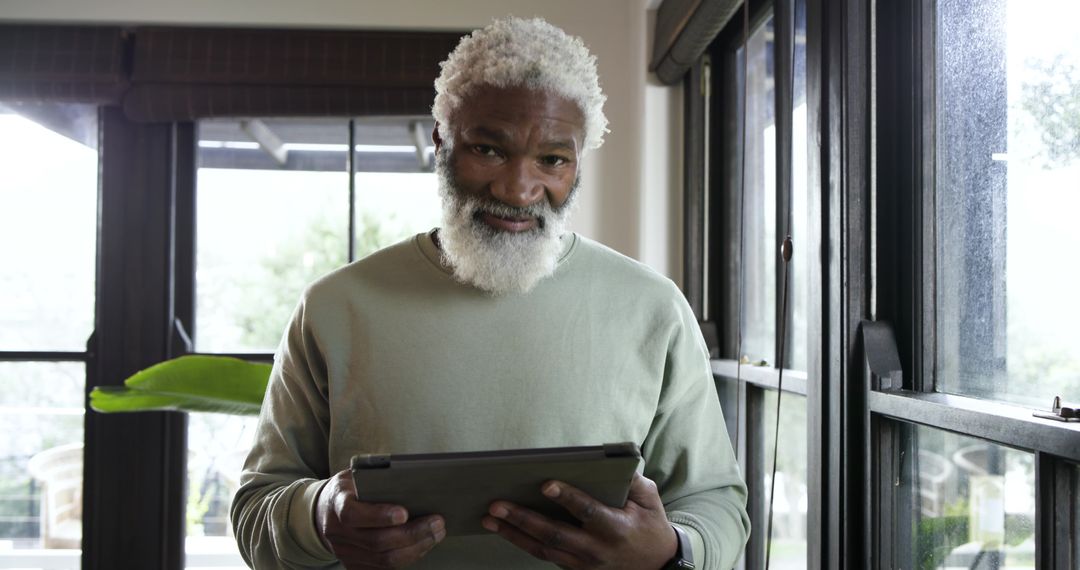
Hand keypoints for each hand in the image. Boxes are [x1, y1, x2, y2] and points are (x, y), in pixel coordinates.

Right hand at [315, 469, 445, 568]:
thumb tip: (413, 480)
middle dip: (412, 534)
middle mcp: (338, 532)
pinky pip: (384, 567)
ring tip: (436, 534)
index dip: (379, 516)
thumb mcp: (357, 476)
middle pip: (376, 542)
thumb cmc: (350, 489)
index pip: (353, 514)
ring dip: (416, 548)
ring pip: (384, 559)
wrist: (326, 512)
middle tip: (437, 523)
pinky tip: (424, 544)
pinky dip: (408, 557)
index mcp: (337, 504)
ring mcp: (345, 552)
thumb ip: (377, 479)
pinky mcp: (355, 565)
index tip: (405, 513)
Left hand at [482, 472, 677, 568]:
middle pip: (554, 534)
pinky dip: (522, 543)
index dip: (567, 498)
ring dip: (513, 534)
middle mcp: (596, 549)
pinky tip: (503, 530)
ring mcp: (583, 563)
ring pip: (543, 549)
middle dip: (523, 519)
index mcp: (615, 528)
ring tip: (489, 519)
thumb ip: (633, 480)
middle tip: (497, 505)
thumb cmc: (650, 526)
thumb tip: (614, 459)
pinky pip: (545, 555)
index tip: (546, 484)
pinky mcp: (575, 569)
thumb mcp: (649, 500)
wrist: (657, 567)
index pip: (587, 512)